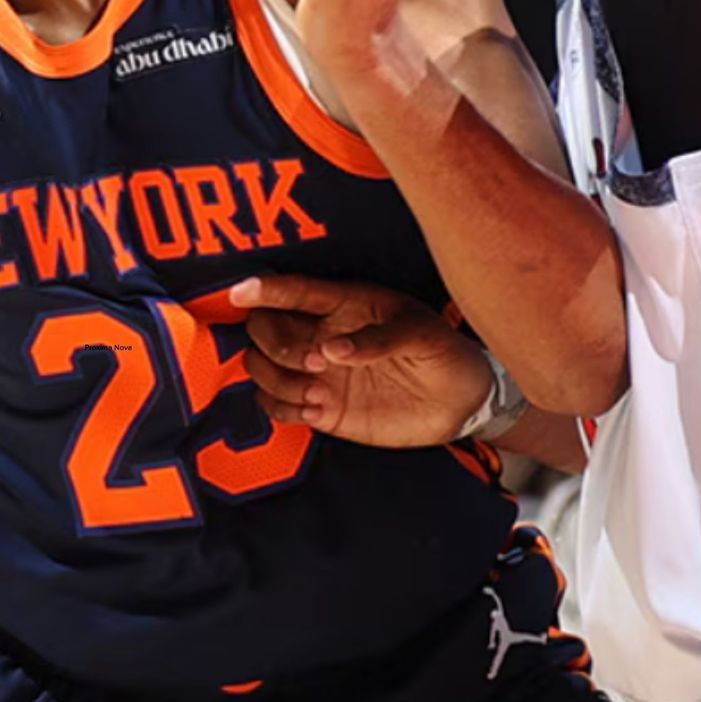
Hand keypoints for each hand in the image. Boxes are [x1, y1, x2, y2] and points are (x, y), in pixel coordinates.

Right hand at [233, 274, 491, 447]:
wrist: (460, 403)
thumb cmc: (443, 354)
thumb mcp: (423, 336)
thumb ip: (378, 340)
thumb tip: (332, 349)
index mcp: (344, 305)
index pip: (295, 291)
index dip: (265, 289)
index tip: (240, 293)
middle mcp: (320, 334)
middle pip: (263, 328)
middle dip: (276, 345)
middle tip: (316, 364)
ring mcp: (316, 371)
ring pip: (260, 365)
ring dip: (277, 380)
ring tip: (320, 395)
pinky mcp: (318, 406)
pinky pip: (274, 404)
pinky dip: (283, 409)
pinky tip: (317, 412)